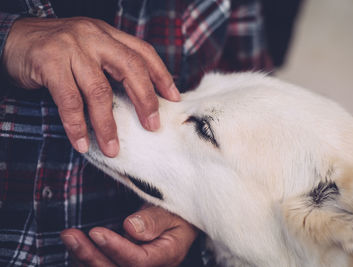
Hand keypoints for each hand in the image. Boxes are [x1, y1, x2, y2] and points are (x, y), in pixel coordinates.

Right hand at [2, 17, 179, 156]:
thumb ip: (112, 64)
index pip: (143, 52)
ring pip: (99, 90)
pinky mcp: (49, 61)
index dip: (161, 75)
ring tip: (112, 148)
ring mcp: (71, 47)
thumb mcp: (89, 47)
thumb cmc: (57, 49)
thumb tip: (138, 95)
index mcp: (107, 34)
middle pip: (130, 68)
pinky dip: (77, 125)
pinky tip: (82, 142)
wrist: (13, 36)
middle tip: (152, 126)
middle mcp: (94, 37)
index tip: (174, 98)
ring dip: (107, 124)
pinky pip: (69, 100)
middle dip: (145, 100)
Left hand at [61, 204, 197, 266]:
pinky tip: (75, 244)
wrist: (180, 221)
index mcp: (168, 255)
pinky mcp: (124, 263)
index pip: (139, 261)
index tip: (97, 232)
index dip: (116, 249)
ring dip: (84, 257)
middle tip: (70, 235)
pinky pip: (105, 266)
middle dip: (91, 256)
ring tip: (68, 237)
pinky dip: (87, 259)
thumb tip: (130, 228)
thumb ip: (154, 220)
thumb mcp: (172, 211)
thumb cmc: (178, 213)